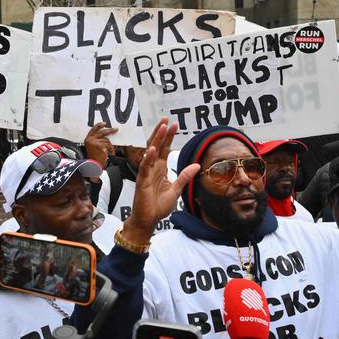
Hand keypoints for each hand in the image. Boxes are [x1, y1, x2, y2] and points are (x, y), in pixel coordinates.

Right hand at [84, 122, 117, 167]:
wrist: (93, 165)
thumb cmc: (94, 158)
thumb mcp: (92, 147)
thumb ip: (96, 140)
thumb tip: (106, 135)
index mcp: (87, 139)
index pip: (93, 129)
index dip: (99, 125)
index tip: (105, 123)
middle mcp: (90, 139)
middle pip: (102, 132)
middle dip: (110, 130)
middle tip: (116, 129)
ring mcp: (94, 142)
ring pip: (106, 140)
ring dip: (110, 146)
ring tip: (110, 151)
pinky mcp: (99, 146)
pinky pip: (108, 145)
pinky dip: (111, 149)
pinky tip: (110, 153)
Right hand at [121, 118, 199, 243]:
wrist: (148, 220)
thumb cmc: (157, 206)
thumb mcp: (175, 190)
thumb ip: (184, 177)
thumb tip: (196, 165)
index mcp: (160, 169)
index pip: (164, 149)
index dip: (169, 137)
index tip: (174, 124)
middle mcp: (152, 168)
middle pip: (157, 146)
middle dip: (162, 132)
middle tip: (167, 119)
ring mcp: (146, 173)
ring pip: (150, 152)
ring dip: (156, 139)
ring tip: (162, 127)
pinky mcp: (142, 181)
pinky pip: (145, 167)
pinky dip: (148, 158)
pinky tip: (153, 149)